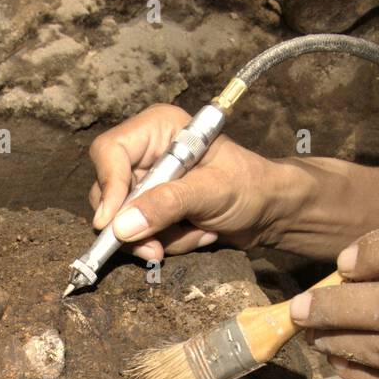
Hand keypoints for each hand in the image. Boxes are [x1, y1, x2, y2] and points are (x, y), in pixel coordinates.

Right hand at [87, 104, 290, 260]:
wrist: (271, 213)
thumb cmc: (251, 187)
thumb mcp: (211, 191)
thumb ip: (167, 204)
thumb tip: (121, 227)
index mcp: (157, 129)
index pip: (109, 152)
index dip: (107, 187)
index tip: (111, 223)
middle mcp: (145, 154)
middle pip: (107, 192)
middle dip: (136, 226)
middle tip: (156, 249)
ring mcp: (147, 184)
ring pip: (122, 221)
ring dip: (160, 237)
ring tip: (199, 232)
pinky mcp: (152, 210)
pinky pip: (140, 235)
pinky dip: (168, 242)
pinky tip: (198, 234)